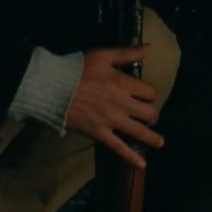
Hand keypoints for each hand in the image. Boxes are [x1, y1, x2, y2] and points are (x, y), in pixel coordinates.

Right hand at [66, 44, 163, 168]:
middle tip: (149, 116)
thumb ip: (128, 53)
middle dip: (152, 114)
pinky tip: (142, 164)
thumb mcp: (103, 56)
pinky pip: (118, 148)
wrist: (52, 88)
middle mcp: (122, 103)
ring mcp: (111, 120)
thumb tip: (149, 47)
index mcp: (123, 83)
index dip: (150, 94)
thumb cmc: (77, 69)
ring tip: (159, 142)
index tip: (146, 95)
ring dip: (152, 138)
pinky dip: (131, 157)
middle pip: (149, 113)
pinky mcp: (99, 133)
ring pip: (139, 131)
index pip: (150, 92)